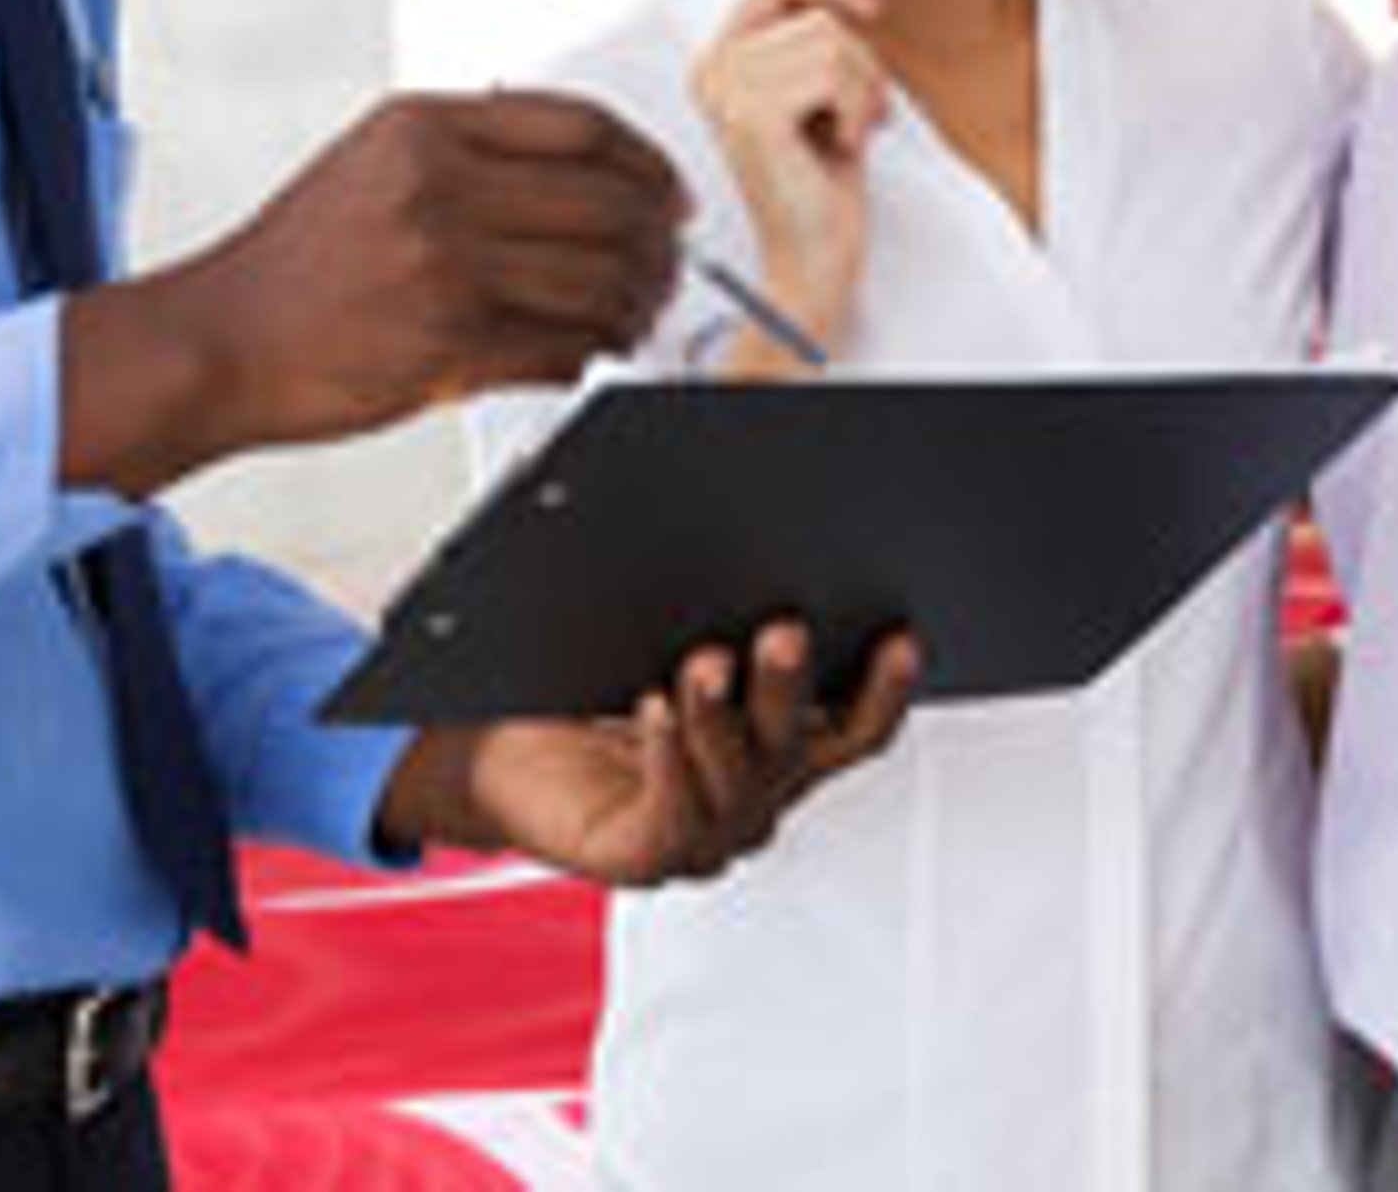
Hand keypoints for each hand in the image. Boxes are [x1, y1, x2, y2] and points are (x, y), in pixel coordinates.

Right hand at [62, 91, 685, 491]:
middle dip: (658, 245)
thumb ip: (467, 151)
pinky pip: (562, 350)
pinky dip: (589, 356)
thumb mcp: (370, 162)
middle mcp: (438, 186)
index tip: (671, 195)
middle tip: (669, 268)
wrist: (214, 343)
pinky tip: (586, 356)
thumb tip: (585, 170)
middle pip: (608, 204)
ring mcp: (445, 266)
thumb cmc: (292, 265)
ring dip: (635, 308)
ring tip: (634, 320)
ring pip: (598, 281)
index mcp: (424, 128)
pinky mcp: (449, 346)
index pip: (582, 125)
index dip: (648, 163)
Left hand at [375, 619, 919, 883]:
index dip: (886, 688)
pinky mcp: (645, 858)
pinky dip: (669, 754)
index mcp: (778, 750)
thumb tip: (752, 540)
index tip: (900, 635)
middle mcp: (755, 798)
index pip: (856, 727)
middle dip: (791, 685)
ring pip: (738, 777)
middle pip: (799, 746)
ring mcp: (706, 835)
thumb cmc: (582, 695)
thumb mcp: (664, 641)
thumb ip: (719, 612)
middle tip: (782, 632)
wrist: (498, 758)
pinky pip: (672, 812)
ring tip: (702, 663)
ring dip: (721, 714)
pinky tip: (654, 707)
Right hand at [689, 0, 888, 358]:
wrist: (813, 254)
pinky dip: (858, 110)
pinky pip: (834, 75)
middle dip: (859, 64)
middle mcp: (711, 71)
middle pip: (815, 16)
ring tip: (846, 133)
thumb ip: (814, 39)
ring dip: (862, 91)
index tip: (869, 9)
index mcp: (718, 61)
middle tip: (856, 117)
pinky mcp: (753, 114)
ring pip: (832, 43)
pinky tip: (840, 145)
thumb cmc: (822, 177)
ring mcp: (727, 91)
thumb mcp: (821, 92)